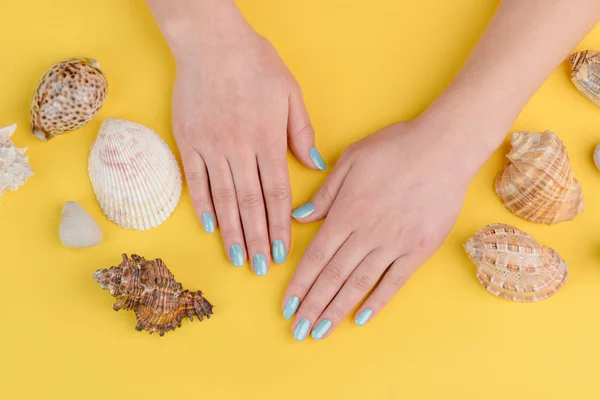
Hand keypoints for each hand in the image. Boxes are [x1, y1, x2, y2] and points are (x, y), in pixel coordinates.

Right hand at [172, 28, 325, 274]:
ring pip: (223, 198)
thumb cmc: (255, 63)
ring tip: (238, 259)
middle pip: (250, 204)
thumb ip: (301, 130)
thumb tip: (314, 165)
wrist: (210, 41)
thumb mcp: (289, 91)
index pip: (276, 194)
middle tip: (262, 269)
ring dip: (232, 232)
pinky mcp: (187, 141)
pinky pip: (194, 180)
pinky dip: (201, 205)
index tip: (284, 253)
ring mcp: (210, 146)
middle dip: (258, 240)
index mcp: (267, 139)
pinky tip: (209, 227)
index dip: (280, 227)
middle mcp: (239, 148)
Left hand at [282, 117, 479, 339]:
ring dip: (337, 310)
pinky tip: (361, 318)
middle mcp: (367, 233)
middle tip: (298, 330)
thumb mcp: (350, 159)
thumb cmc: (395, 147)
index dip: (300, 283)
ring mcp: (394, 243)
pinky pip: (394, 282)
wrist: (444, 147)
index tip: (287, 305)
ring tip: (321, 332)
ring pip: (359, 284)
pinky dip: (377, 301)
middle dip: (312, 306)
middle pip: (333, 276)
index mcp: (347, 212)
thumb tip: (300, 217)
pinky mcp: (419, 249)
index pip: (316, 256)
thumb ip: (325, 194)